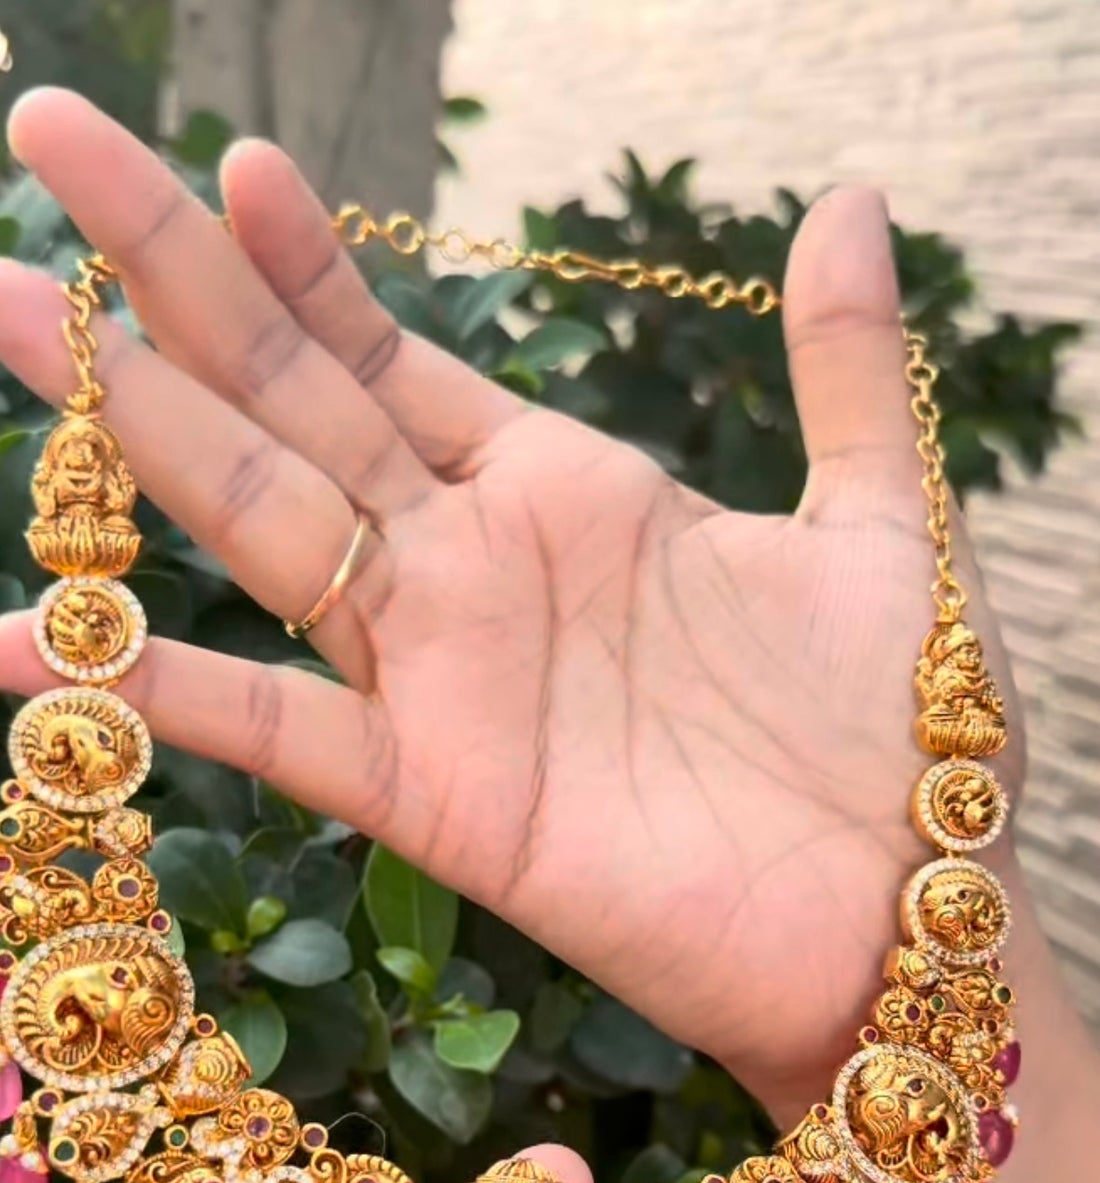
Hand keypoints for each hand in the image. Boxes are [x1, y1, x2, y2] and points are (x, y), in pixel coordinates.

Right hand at [0, 89, 1022, 1128]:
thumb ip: (841, 370)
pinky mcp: (436, 794)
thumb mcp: (881, 524)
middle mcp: (475, 570)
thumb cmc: (895, 741)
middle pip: (287, 398)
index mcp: (566, 493)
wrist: (907, 921)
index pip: (392, 351)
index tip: (228, 156)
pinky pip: (273, 728)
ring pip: (254, 518)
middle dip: (165, 277)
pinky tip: (35, 646)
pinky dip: (152, 690)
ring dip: (129, 419)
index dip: (302, 259)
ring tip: (11, 308)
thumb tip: (849, 201)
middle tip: (46, 143)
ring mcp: (441, 678)